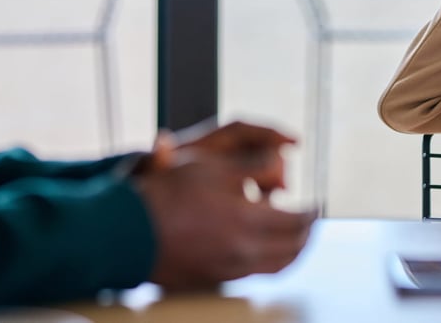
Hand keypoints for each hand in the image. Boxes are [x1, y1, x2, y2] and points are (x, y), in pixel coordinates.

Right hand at [135, 154, 316, 289]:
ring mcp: (227, 272)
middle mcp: (242, 253)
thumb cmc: (166, 194)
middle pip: (291, 251)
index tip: (316, 204)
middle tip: (311, 223)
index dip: (311, 212)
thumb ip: (254, 165)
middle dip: (307, 235)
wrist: (124, 231)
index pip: (297, 223)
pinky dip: (267, 262)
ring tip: (293, 239)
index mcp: (248, 223)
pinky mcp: (211, 281)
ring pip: (274, 268)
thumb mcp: (214, 166)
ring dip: (291, 253)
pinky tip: (261, 249)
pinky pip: (252, 275)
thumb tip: (284, 160)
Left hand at [148, 120, 294, 196]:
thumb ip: (160, 156)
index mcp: (205, 143)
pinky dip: (267, 193)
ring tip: (277, 196)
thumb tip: (159, 139)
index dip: (269, 131)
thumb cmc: (153, 184)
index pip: (241, 128)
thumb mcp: (155, 172)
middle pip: (259, 147)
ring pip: (264, 167)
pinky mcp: (236, 186)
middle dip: (276, 163)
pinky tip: (269, 209)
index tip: (295, 142)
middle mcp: (223, 152)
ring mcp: (232, 169)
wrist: (150, 199)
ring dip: (274, 180)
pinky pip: (260, 185)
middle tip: (283, 184)